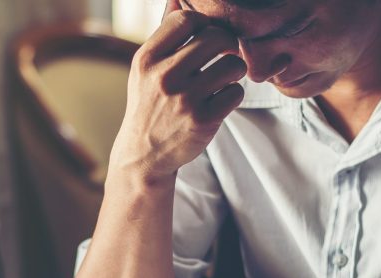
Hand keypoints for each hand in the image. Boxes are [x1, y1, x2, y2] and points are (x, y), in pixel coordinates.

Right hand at [109, 0, 246, 180]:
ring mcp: (185, 99)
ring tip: (222, 79)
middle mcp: (164, 76)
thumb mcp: (146, 69)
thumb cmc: (149, 105)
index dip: (203, 24)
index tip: (206, 36)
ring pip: (233, 65)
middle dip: (226, 45)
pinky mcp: (203, 120)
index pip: (186, 19)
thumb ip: (164, 34)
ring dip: (233, 71)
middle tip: (224, 55)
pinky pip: (236, 92)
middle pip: (216, 37)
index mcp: (147, 58)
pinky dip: (232, 95)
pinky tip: (219, 101)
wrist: (144, 154)